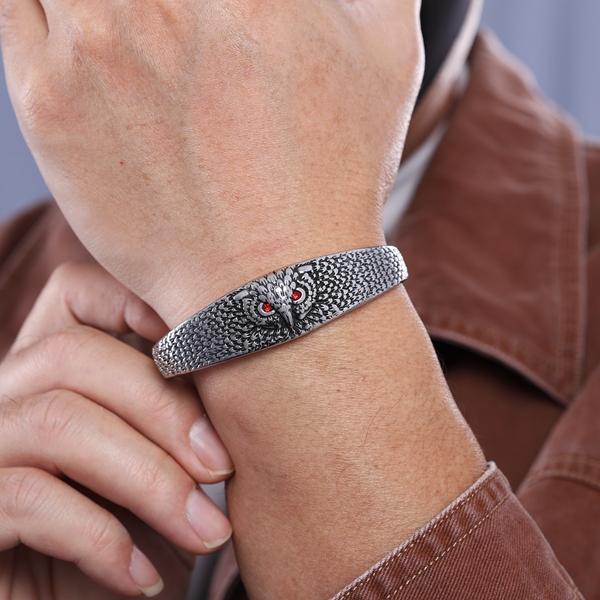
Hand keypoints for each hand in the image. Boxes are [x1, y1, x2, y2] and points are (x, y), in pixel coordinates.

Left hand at [0, 0, 422, 324]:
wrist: (275, 279)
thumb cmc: (335, 174)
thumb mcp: (387, 48)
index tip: (209, 11)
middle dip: (146, 1)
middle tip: (163, 23)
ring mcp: (93, 42)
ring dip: (91, 4)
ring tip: (127, 30)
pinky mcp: (47, 100)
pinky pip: (13, 8)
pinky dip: (37, 9)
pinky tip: (85, 40)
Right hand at [0, 262, 232, 597]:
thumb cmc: (133, 533)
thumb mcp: (163, 463)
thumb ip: (178, 410)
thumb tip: (235, 374)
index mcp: (52, 367)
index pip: (78, 290)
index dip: (138, 303)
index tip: (207, 354)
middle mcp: (6, 393)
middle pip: (74, 354)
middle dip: (164, 410)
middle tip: (223, 469)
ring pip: (59, 421)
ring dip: (150, 480)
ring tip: (206, 532)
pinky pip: (29, 498)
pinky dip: (103, 539)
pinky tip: (146, 577)